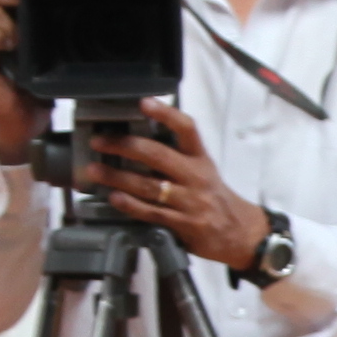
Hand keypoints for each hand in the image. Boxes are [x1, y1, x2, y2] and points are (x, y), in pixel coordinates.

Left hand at [78, 100, 272, 278]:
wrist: (242, 234)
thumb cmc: (216, 199)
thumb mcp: (204, 172)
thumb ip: (176, 159)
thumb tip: (135, 144)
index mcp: (200, 158)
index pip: (186, 128)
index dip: (166, 114)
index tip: (143, 102)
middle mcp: (196, 177)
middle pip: (159, 155)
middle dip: (125, 146)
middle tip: (100, 141)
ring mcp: (190, 202)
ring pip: (150, 186)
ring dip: (118, 177)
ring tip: (94, 171)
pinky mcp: (185, 225)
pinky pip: (152, 213)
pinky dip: (130, 205)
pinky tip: (114, 198)